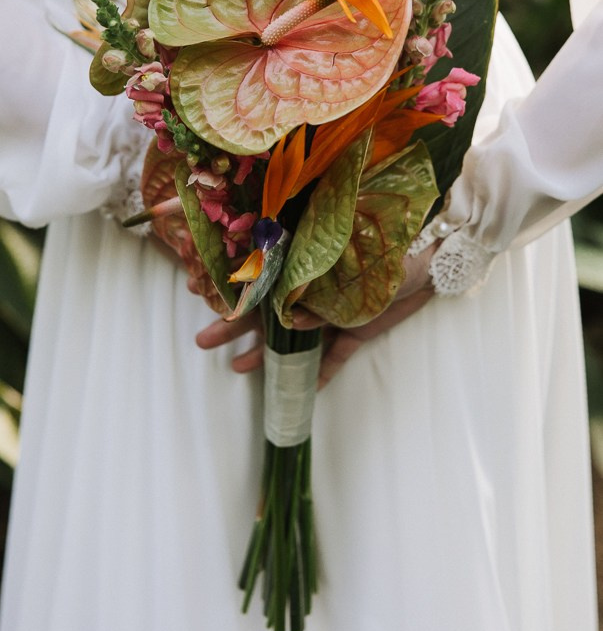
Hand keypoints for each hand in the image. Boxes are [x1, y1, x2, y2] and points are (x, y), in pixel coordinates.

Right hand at [194, 243, 437, 386]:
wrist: (432, 254)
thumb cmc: (386, 240)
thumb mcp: (344, 256)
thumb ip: (316, 286)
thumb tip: (290, 317)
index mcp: (304, 263)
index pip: (259, 276)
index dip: (231, 287)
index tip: (199, 292)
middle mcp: (312, 288)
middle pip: (265, 311)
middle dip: (233, 326)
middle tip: (202, 342)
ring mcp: (333, 312)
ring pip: (291, 338)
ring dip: (264, 354)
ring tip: (235, 368)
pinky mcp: (357, 330)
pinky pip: (336, 356)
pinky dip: (323, 373)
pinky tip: (305, 390)